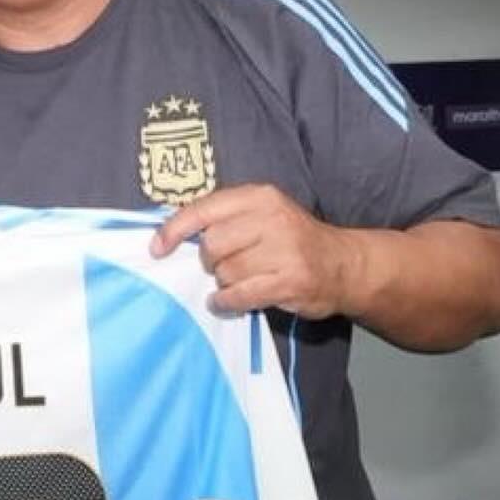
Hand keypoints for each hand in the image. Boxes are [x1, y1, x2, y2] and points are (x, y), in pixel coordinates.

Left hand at [151, 184, 351, 318]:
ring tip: (241, 281)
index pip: (204, 209)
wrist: (342, 264)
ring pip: (225, 273)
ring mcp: (283, 250)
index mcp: (260, 196)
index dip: (174, 230)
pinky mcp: (289, 281)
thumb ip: (224, 218)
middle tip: (225, 266)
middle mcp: (272, 218)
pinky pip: (238, 296)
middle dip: (210, 262)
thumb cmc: (291, 240)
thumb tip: (169, 234)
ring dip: (223, 283)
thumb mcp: (262, 214)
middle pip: (212, 245)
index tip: (157, 248)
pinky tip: (227, 302)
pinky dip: (226, 303)